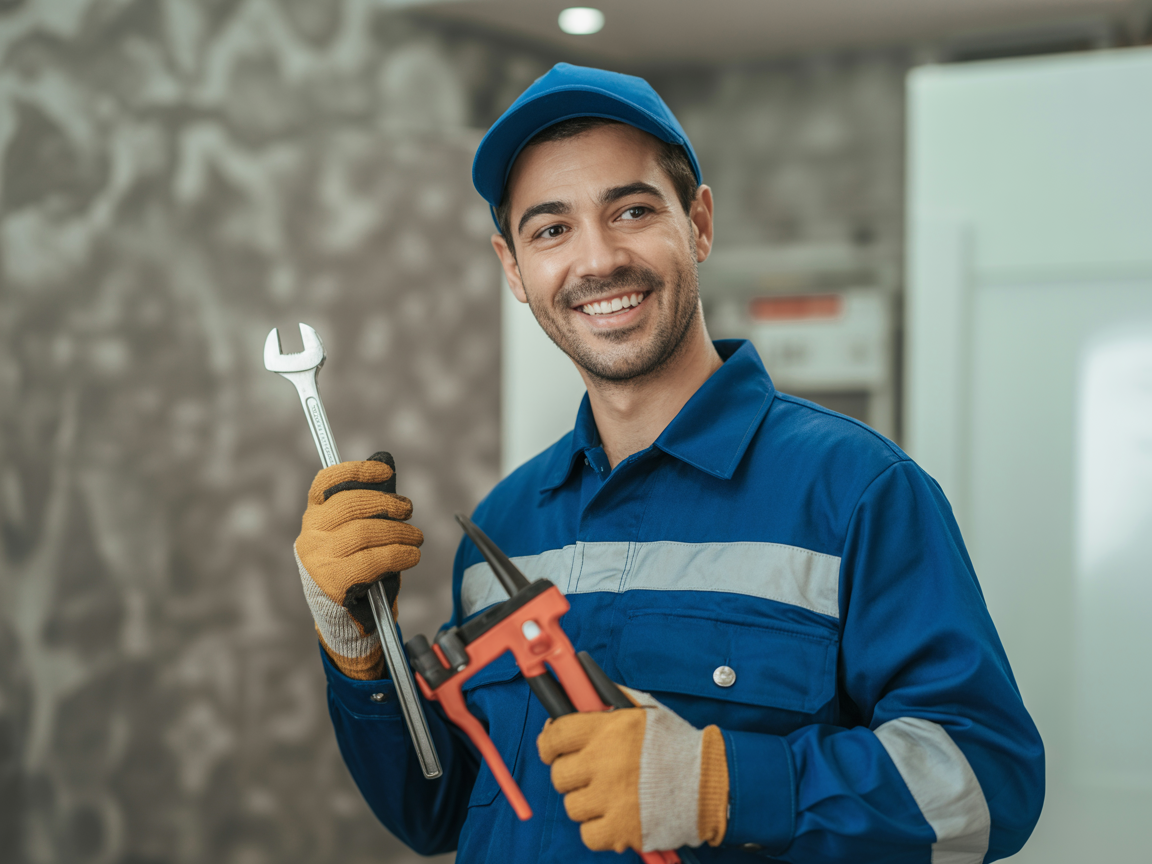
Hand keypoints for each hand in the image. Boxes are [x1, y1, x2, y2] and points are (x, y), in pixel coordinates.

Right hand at [294, 452, 422, 679]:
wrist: (347, 623)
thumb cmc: (357, 572)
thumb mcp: (358, 535)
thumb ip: (367, 507)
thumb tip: (385, 466)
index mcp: (313, 517)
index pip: (327, 482)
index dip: (357, 472)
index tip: (386, 472)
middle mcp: (310, 535)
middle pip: (352, 504)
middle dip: (388, 504)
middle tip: (409, 511)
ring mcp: (318, 559)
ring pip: (366, 531)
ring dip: (400, 532)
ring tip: (416, 538)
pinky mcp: (333, 582)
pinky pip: (373, 559)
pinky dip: (399, 554)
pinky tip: (411, 556)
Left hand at [537, 687, 728, 854]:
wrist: (709, 781)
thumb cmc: (674, 743)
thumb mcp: (643, 708)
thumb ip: (608, 697)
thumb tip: (578, 691)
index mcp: (607, 729)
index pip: (555, 736)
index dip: (550, 743)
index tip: (554, 748)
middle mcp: (604, 763)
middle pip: (559, 775)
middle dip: (571, 774)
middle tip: (589, 773)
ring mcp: (611, 799)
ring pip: (572, 806)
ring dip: (586, 802)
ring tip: (608, 795)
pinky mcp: (621, 830)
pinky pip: (588, 834)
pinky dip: (598, 829)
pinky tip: (614, 816)